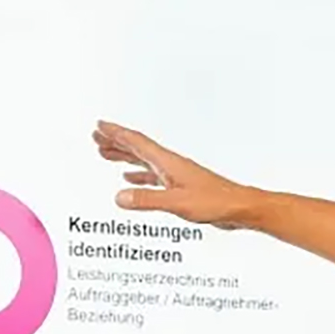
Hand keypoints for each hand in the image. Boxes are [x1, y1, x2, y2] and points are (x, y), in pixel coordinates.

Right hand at [93, 120, 253, 226]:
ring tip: (106, 153)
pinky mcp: (179, 187)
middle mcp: (170, 165)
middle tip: (96, 135)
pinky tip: (131, 179)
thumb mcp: (177, 203)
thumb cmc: (215, 202)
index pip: (137, 142)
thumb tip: (121, 197)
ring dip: (124, 155)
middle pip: (137, 148)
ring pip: (143, 160)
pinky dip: (139, 175)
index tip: (100, 125)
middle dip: (116, 141)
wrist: (238, 208)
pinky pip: (152, 176)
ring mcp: (175, 175)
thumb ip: (148, 200)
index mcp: (168, 163)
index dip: (117, 133)